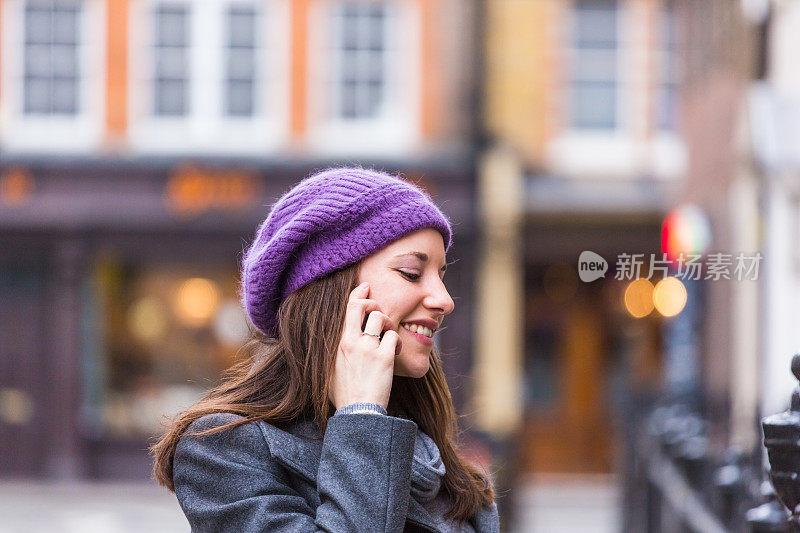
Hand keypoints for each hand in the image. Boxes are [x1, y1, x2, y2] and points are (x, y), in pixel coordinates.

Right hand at [330, 282, 400, 409]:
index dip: (358, 294)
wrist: (357, 413)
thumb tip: (339, 347)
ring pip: (381, 318)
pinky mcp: (384, 357)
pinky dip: (396, 342)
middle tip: (379, 313)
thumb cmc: (345, 396)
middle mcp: (351, 341)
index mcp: (338, 343)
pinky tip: (395, 351)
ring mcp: (368, 348)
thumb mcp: (331, 371)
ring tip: (388, 338)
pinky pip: (394, 336)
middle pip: (363, 305)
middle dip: (373, 303)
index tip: (365, 287)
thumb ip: (335, 354)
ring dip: (388, 324)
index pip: (347, 308)